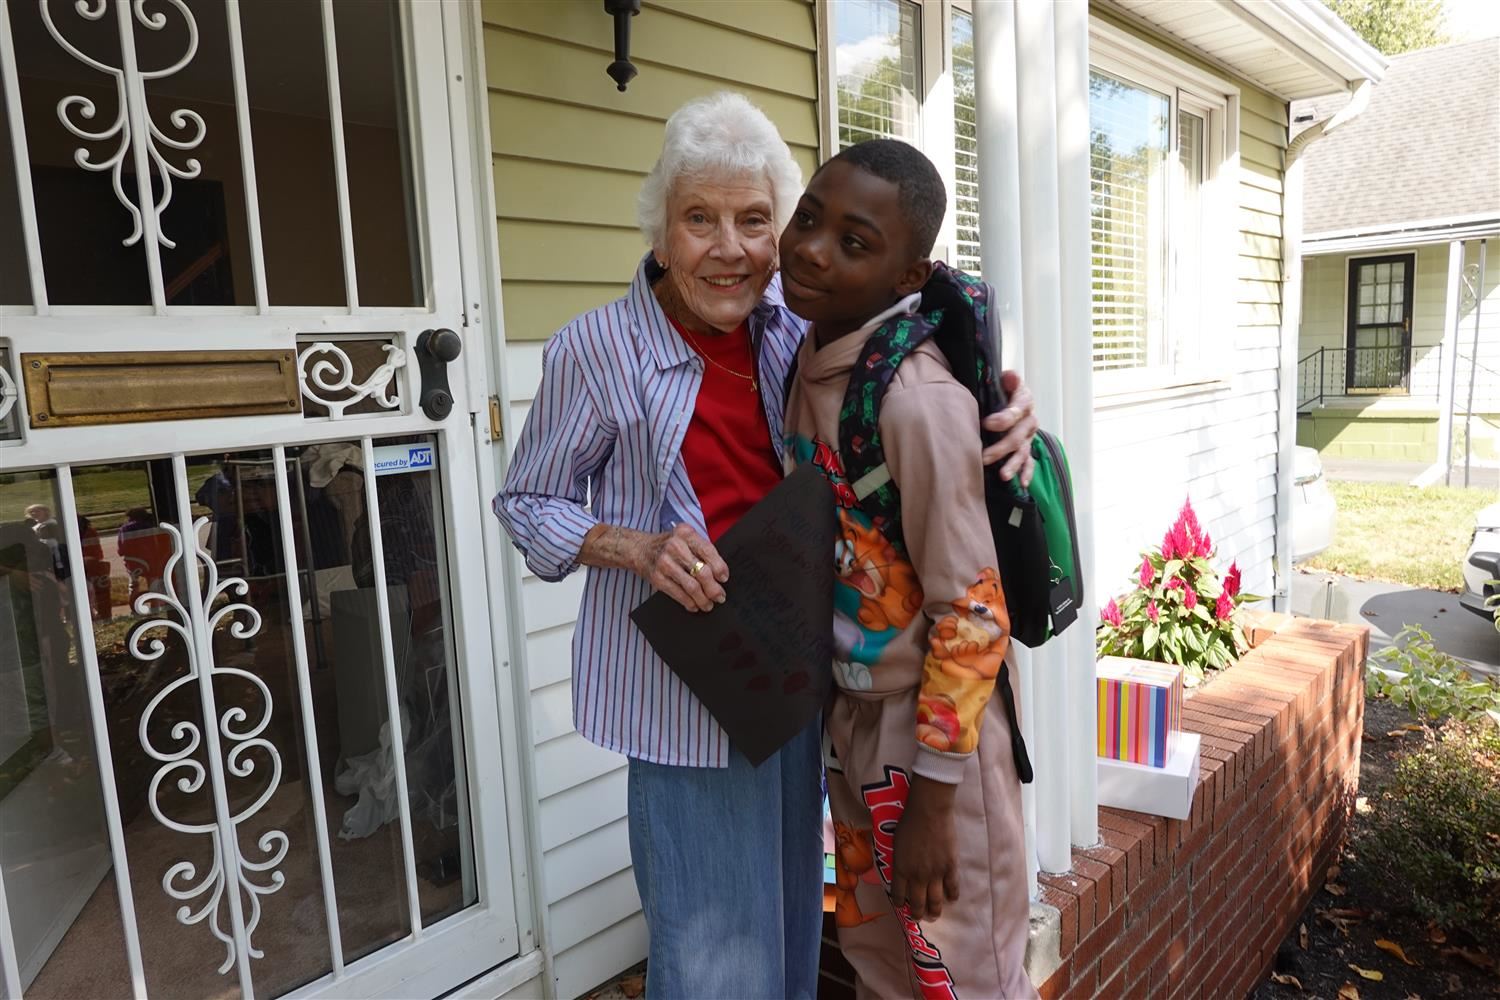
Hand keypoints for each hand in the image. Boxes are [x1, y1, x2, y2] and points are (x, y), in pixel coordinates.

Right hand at [634, 523, 728, 612]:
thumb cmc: (668, 545)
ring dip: (703, 599)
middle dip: (714, 588)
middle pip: (702, 572)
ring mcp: (665, 563)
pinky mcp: (657, 578)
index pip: (708, 551)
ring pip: (691, 586)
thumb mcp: (684, 539)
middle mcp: (675, 546)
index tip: (724, 578)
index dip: (720, 567)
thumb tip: (719, 575)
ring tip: (709, 605)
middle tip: (720, 596)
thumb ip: (701, 551)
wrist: (639, 549)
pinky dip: (689, 602)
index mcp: (686, 534)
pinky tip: (694, 605)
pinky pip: (678, 594)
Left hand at [889, 775, 958, 921]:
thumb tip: (899, 867)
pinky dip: (952, 895)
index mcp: (901, 869)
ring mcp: (935, 873)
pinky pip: (952, 887)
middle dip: (917, 914)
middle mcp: (917, 876)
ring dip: (934, 910)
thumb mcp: (895, 842)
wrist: (928, 812)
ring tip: (934, 915)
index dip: (900, 903)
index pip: (898, 893)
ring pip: (935, 900)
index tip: (902, 906)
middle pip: (917, 902)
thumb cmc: (908, 822)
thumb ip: (898, 858)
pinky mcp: (950, 867)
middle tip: (919, 918)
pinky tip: (951, 899)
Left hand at [981, 370, 1037, 486]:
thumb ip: (1007, 379)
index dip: (1004, 418)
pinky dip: (1026, 473)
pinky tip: (1022, 483)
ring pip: (1023, 452)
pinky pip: (1029, 463)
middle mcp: (1029, 419)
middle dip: (1001, 447)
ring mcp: (1028, 436)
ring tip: (1003, 476)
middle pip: (1018, 435)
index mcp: (1024, 400)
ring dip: (1013, 464)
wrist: (1006, 396)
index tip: (987, 424)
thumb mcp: (1002, 380)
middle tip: (984, 457)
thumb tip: (1010, 376)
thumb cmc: (1000, 389)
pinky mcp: (1027, 448)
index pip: (1017, 409)